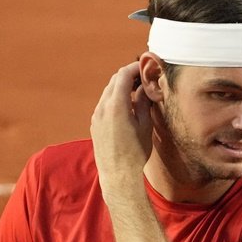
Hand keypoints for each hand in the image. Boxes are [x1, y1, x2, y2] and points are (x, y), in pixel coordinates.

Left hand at [91, 61, 153, 202]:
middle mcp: (102, 107)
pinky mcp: (95, 124)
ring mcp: (96, 116)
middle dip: (128, 75)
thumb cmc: (135, 153)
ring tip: (137, 90)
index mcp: (116, 105)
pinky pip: (104, 104)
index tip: (146, 67)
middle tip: (143, 76)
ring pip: (108, 92)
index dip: (135, 68)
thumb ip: (143, 103)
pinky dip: (115, 98)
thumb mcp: (144, 125)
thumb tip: (144, 88)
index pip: (123, 75)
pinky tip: (127, 106)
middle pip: (114, 81)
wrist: (118, 175)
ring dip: (121, 87)